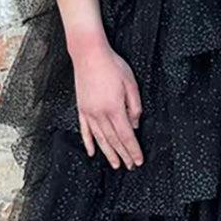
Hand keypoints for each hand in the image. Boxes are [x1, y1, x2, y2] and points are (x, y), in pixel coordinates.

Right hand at [70, 38, 142, 169]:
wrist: (89, 54)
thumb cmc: (112, 66)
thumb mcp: (131, 84)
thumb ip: (135, 106)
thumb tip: (135, 125)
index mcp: (115, 108)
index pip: (126, 135)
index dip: (133, 150)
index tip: (138, 160)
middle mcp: (100, 114)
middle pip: (114, 140)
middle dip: (123, 155)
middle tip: (130, 166)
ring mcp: (89, 112)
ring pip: (100, 139)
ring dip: (108, 153)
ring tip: (115, 164)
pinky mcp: (81, 109)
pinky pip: (85, 130)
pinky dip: (89, 143)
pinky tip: (92, 152)